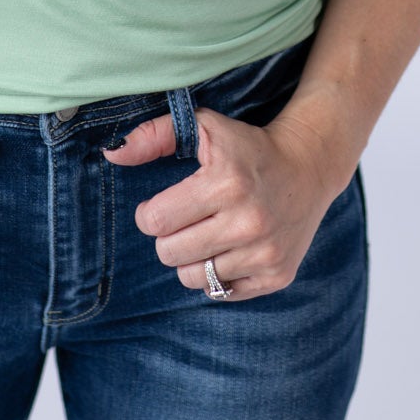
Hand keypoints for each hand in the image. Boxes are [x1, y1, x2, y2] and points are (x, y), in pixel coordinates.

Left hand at [103, 104, 342, 298]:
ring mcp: (265, 252)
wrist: (308, 166)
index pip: (157, 221)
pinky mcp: (277, 275)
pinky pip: (222, 292)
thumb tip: (112, 155)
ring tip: (207, 234)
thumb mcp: (203, 127)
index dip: (150, 214)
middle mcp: (249, 220)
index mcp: (227, 182)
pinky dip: (218, 274)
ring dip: (192, 258)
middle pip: (170, 253)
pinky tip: (230, 248)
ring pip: (194, 278)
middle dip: (169, 237)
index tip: (160, 206)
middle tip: (186, 220)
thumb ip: (155, 136)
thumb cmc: (246, 146)